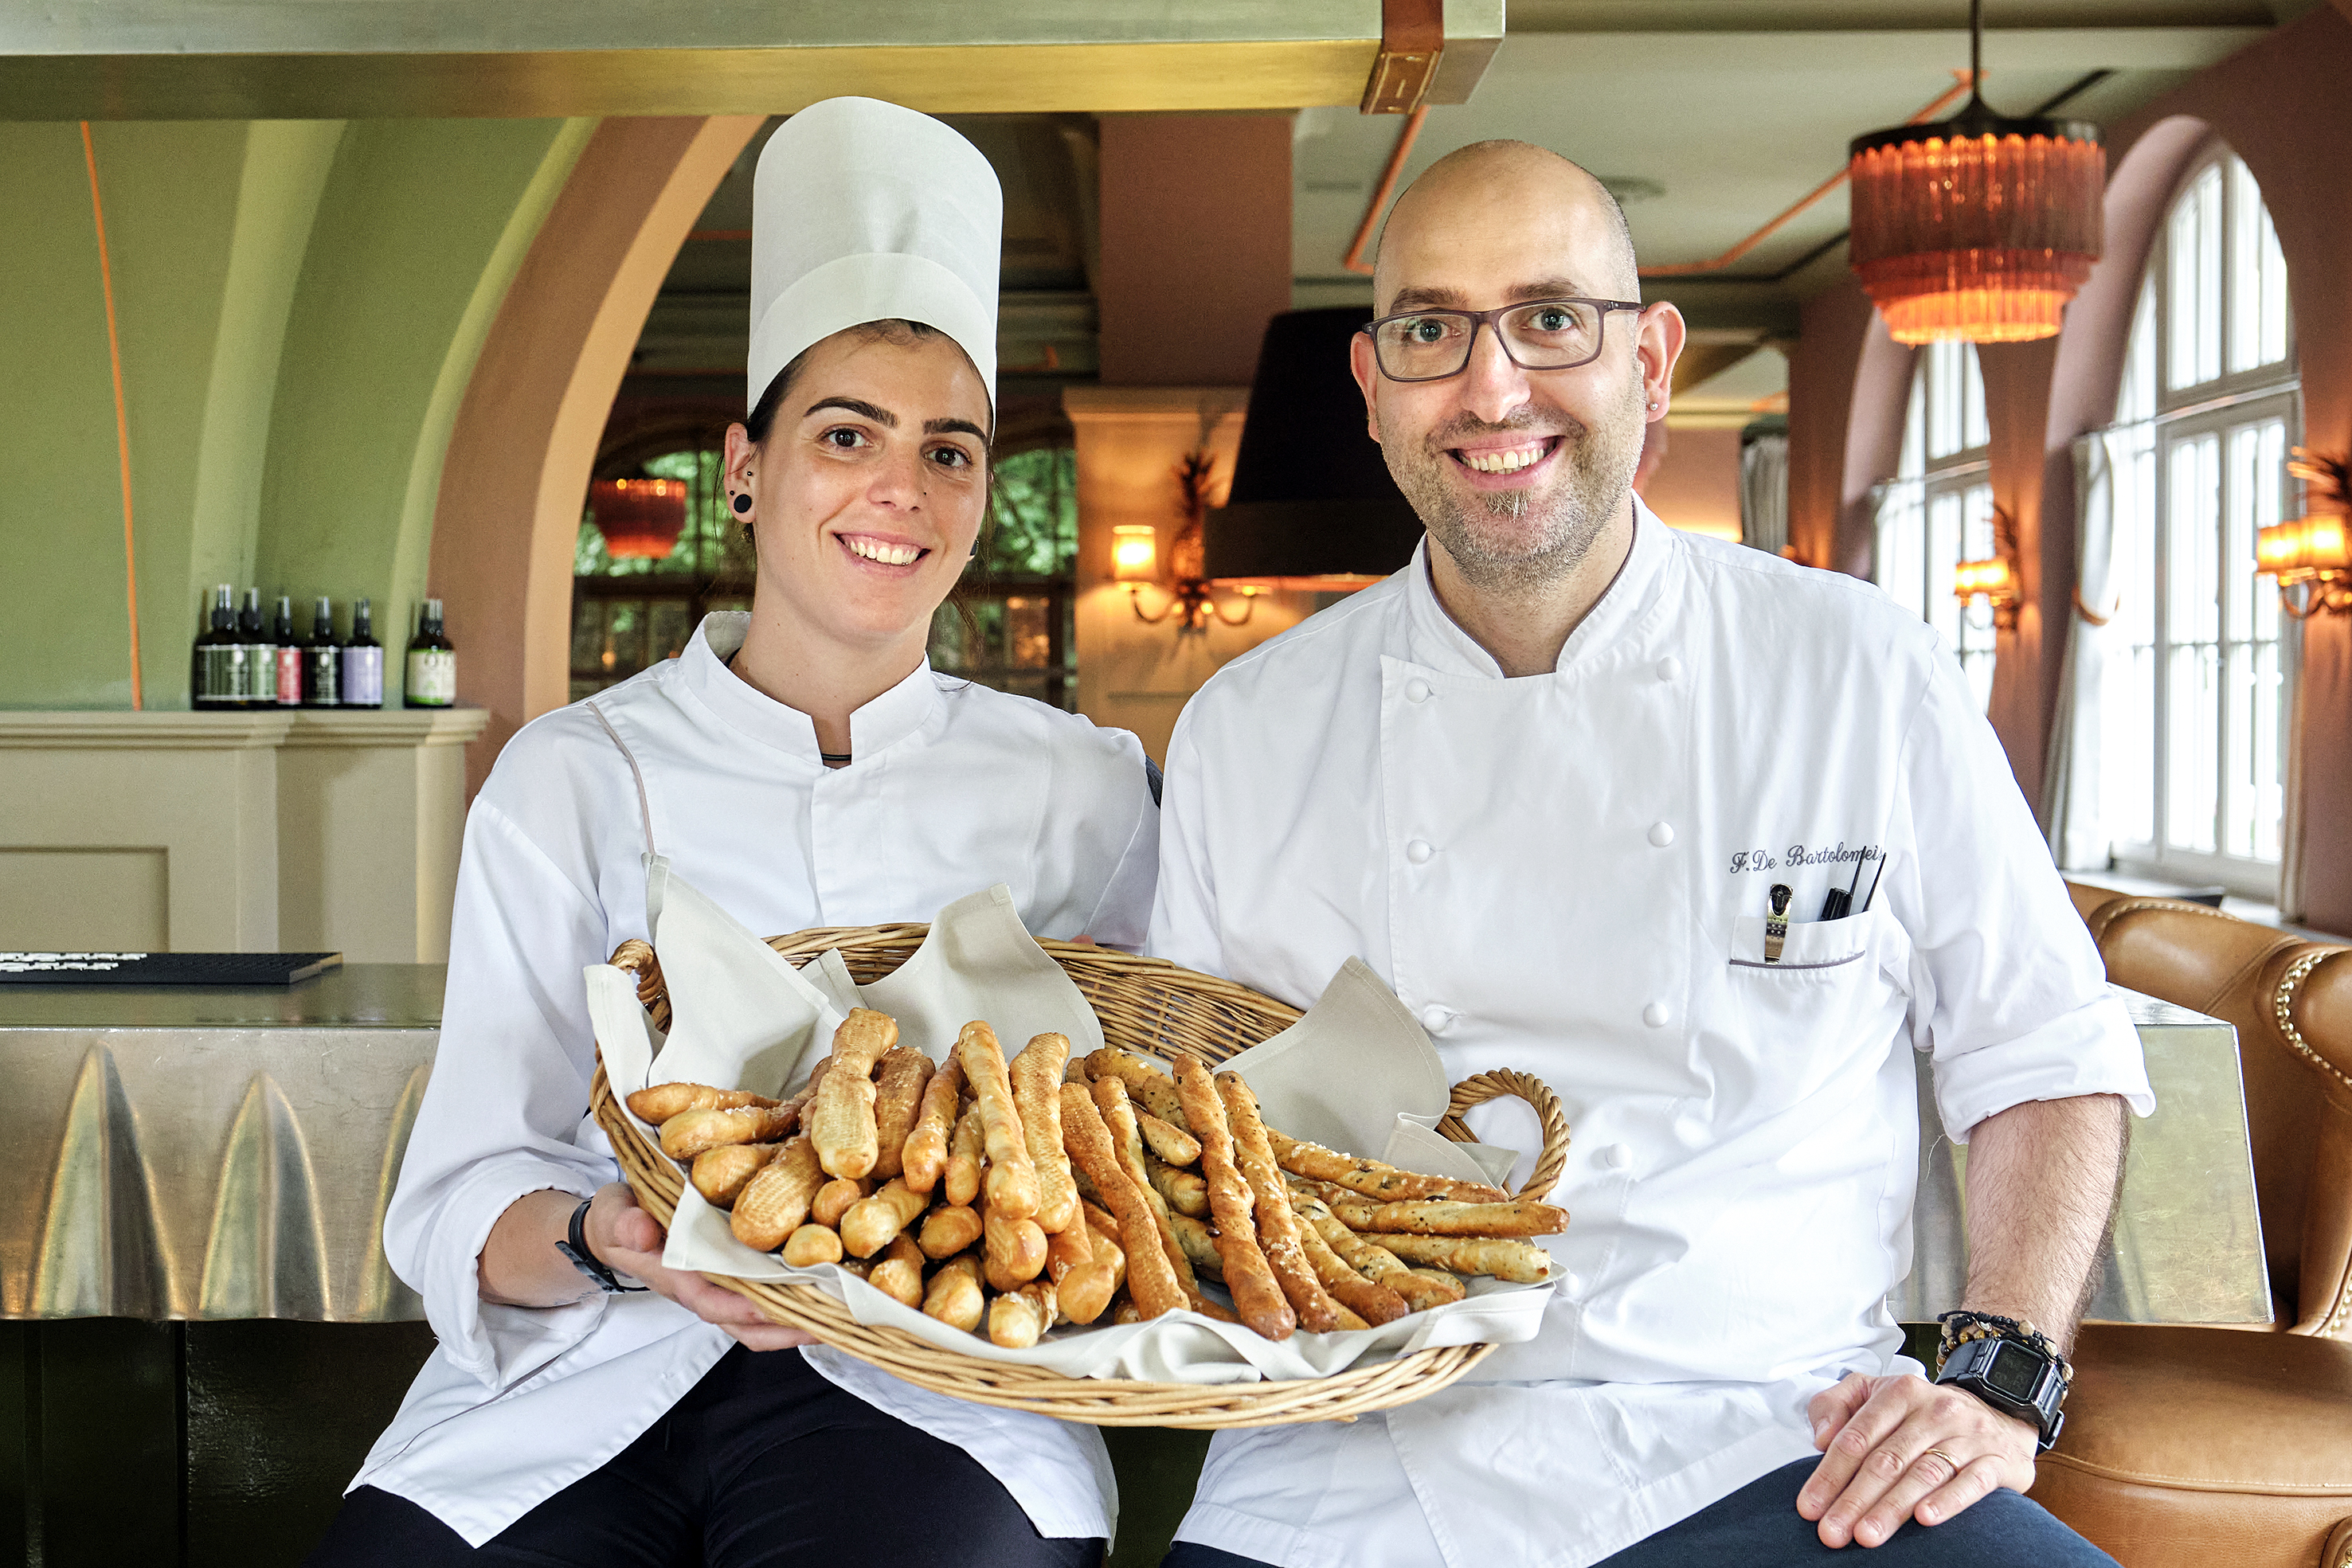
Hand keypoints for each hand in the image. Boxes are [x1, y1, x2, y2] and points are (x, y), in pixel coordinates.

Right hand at [584, 1182, 818, 1351]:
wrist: (617, 1224)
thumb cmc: (618, 1220)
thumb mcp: (614, 1215)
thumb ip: (624, 1223)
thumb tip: (640, 1232)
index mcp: (675, 1277)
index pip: (710, 1301)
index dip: (744, 1307)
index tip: (777, 1306)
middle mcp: (704, 1290)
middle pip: (748, 1324)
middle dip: (788, 1326)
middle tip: (834, 1319)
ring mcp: (721, 1287)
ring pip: (763, 1318)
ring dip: (800, 1319)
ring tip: (844, 1313)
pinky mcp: (735, 1275)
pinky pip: (768, 1296)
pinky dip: (798, 1298)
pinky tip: (831, 1287)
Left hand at [1796, 1371, 2038, 1547]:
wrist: (1996, 1416)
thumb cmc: (1921, 1412)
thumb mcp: (1875, 1393)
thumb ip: (1836, 1405)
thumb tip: (1820, 1437)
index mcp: (1900, 1392)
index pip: (1857, 1437)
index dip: (1830, 1474)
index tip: (1810, 1507)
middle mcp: (1935, 1411)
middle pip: (1887, 1460)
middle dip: (1855, 1500)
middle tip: (1833, 1532)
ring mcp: (1967, 1436)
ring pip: (1923, 1475)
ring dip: (1892, 1508)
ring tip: (1867, 1536)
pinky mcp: (1995, 1461)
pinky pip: (1971, 1483)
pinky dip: (1948, 1501)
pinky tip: (1925, 1519)